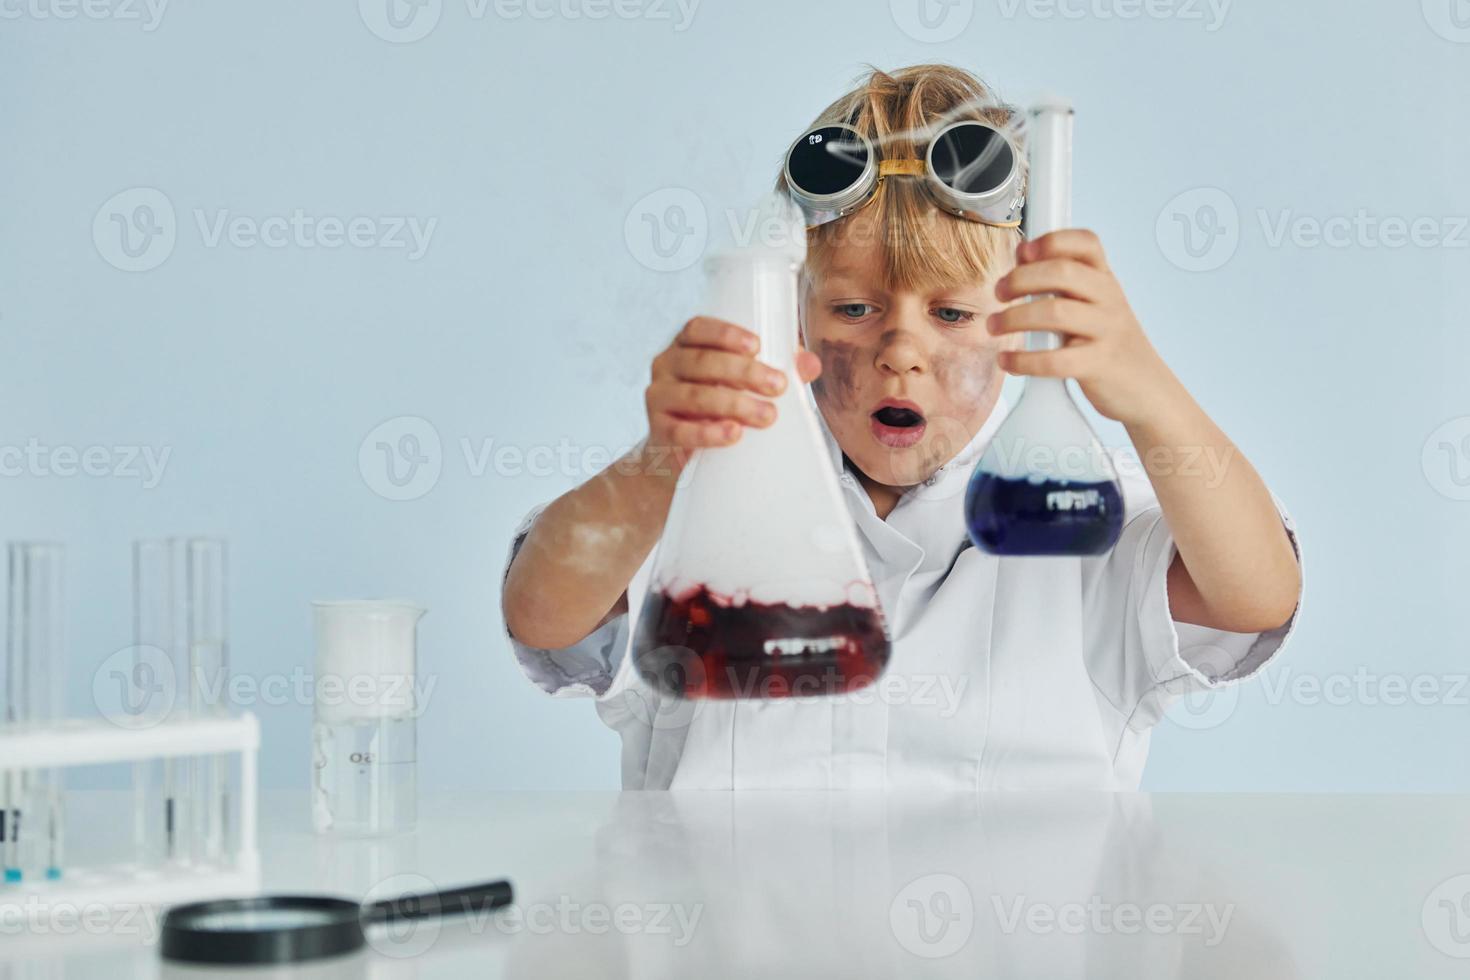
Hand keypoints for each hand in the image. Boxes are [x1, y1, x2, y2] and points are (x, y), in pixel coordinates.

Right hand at [645, 317, 822, 468]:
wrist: (680, 451)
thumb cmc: (718, 405)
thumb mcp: (743, 384)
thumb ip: (775, 369)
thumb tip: (810, 364)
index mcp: (686, 345)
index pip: (697, 328)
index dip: (725, 334)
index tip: (757, 346)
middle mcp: (666, 365)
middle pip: (701, 362)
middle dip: (743, 372)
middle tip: (779, 385)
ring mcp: (658, 397)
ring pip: (693, 396)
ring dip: (733, 404)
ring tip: (767, 415)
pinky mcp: (658, 431)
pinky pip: (680, 431)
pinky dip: (708, 433)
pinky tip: (733, 434)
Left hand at [988, 230, 1182, 425]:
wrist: (1147, 389)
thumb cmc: (1108, 344)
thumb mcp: (1095, 304)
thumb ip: (1064, 283)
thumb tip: (1021, 258)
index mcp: (1105, 279)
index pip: (1086, 242)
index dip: (1051, 241)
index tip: (1022, 253)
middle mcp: (1109, 299)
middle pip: (1062, 272)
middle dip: (1020, 279)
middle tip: (998, 293)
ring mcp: (1107, 331)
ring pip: (1055, 312)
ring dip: (1013, 318)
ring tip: (994, 326)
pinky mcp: (1100, 365)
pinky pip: (1056, 360)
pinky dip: (1024, 360)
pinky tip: (1008, 361)